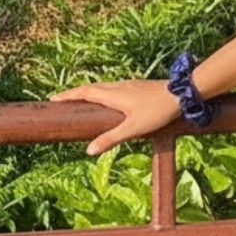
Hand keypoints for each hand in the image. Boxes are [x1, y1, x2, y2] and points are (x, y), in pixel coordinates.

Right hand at [51, 80, 179, 156]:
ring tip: (81, 100)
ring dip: (90, 91)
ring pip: (104, 86)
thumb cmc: (157, 112)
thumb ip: (111, 139)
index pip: (84, 92)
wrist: (182, 93)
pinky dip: (103, 92)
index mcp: (113, 95)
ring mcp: (129, 85)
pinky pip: (114, 88)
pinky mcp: (138, 86)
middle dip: (75, 94)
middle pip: (91, 88)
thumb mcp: (133, 129)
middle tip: (62, 100)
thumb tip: (89, 150)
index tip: (53, 99)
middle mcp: (118, 87)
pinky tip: (110, 99)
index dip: (68, 96)